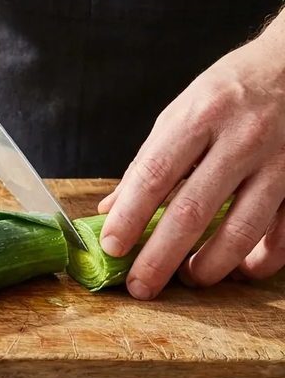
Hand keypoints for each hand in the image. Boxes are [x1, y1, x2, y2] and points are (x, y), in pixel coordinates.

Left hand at [98, 19, 284, 299]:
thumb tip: (110, 210)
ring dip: (209, 266)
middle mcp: (242, 138)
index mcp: (200, 116)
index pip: (154, 175)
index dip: (129, 217)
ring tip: (187, 278)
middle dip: (160, 257)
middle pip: (193, 211)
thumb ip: (148, 162)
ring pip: (241, 231)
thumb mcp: (182, 112)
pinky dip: (260, 261)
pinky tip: (239, 270)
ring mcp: (281, 161)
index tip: (112, 247)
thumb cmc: (231, 91)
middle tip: (140, 286)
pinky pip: (283, 235)